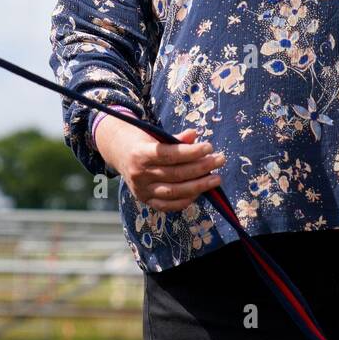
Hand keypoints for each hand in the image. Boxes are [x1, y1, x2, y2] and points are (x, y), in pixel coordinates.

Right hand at [95, 117, 224, 212]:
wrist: (119, 153)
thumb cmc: (143, 141)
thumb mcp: (155, 135)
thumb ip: (175, 138)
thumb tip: (194, 135)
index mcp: (140, 153)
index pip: (169, 155)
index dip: (190, 152)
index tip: (209, 147)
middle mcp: (139, 174)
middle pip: (175, 174)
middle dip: (201, 167)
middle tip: (219, 160)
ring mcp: (142, 190)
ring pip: (174, 191)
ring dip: (199, 186)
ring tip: (216, 179)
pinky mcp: (145, 200)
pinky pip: (168, 205)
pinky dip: (186, 200)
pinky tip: (200, 192)